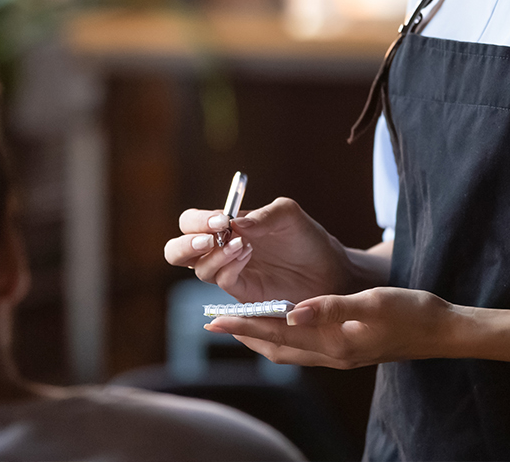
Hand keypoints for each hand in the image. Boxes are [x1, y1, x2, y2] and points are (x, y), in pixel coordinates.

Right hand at [162, 197, 355, 302]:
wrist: (332, 272)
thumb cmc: (308, 239)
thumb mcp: (289, 215)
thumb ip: (263, 214)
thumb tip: (233, 223)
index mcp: (226, 227)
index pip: (190, 222)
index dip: (197, 221)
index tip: (220, 220)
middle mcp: (221, 250)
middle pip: (178, 251)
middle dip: (185, 245)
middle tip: (209, 239)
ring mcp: (230, 273)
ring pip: (198, 269)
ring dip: (215, 256)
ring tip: (244, 246)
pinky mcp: (243, 294)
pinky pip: (222, 283)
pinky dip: (229, 269)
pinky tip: (248, 256)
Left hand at [203, 286, 458, 368]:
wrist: (443, 331)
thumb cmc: (412, 312)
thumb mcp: (373, 303)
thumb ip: (331, 308)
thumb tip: (291, 311)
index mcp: (335, 344)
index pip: (278, 335)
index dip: (245, 326)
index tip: (215, 319)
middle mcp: (333, 354)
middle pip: (277, 348)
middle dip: (245, 334)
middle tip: (215, 321)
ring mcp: (341, 354)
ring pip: (290, 349)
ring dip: (263, 335)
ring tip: (239, 320)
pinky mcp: (348, 348)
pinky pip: (305, 345)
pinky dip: (285, 333)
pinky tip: (282, 318)